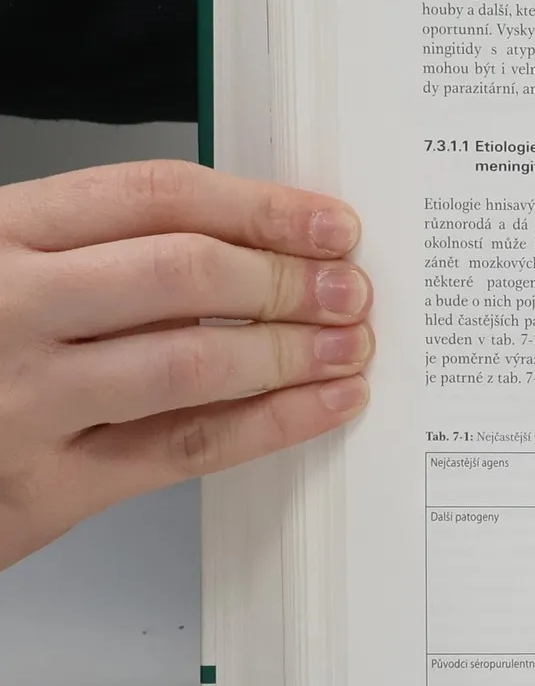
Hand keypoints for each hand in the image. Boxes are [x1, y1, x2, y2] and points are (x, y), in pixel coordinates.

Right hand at [0, 160, 371, 570]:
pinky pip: (186, 449)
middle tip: (350, 286)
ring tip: (349, 342)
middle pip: (184, 273)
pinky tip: (322, 405)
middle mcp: (7, 308)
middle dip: (288, 277)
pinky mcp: (45, 489)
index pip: (153, 196)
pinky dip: (273, 424)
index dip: (260, 206)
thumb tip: (238, 242)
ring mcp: (24, 401)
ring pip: (194, 361)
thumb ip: (87, 251)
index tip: (327, 221)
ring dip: (292, 350)